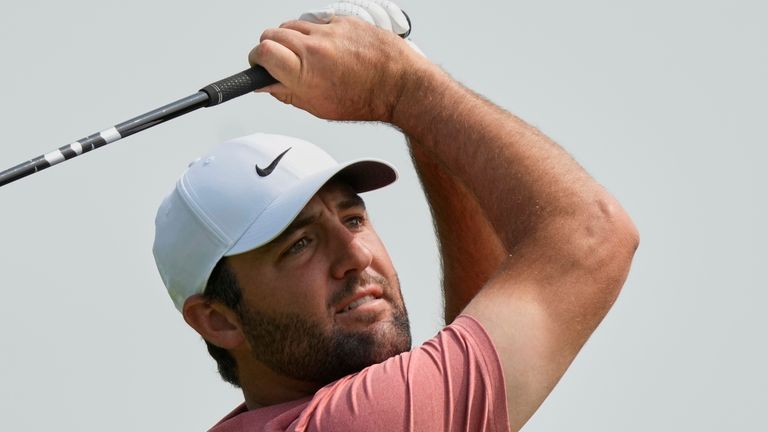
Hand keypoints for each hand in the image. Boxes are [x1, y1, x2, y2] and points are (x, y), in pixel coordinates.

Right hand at [248, 1, 425, 121]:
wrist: (400, 85)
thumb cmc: (366, 99)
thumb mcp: (319, 107)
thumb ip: (287, 93)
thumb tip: (266, 85)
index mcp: (305, 73)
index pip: (262, 52)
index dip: (257, 59)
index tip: (260, 65)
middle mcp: (314, 48)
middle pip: (272, 34)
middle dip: (270, 47)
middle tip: (279, 61)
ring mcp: (330, 31)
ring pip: (293, 24)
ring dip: (292, 38)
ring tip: (306, 55)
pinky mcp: (344, 20)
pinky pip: (318, 21)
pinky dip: (317, 33)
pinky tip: (329, 48)